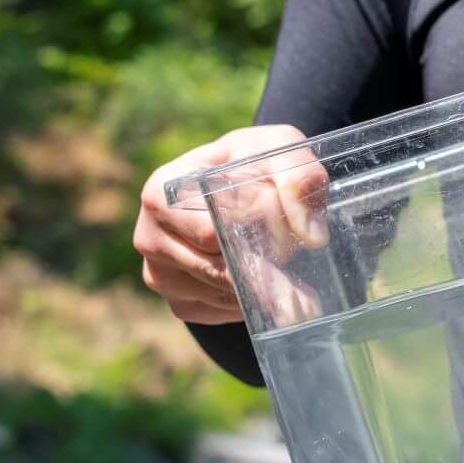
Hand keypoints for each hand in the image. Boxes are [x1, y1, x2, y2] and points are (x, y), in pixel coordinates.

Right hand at [132, 124, 324, 325]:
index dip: (253, 233)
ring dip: (261, 293)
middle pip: (214, 268)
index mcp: (163, 192)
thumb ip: (299, 178)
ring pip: (220, 294)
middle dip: (264, 275)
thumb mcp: (280, 150)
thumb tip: (313, 236)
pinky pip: (218, 312)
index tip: (290, 241)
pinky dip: (247, 304)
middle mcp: (150, 236)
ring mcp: (159, 273)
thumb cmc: (255, 161)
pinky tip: (266, 283)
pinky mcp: (177, 301)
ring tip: (300, 291)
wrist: (238, 180)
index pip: (210, 230)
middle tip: (309, 297)